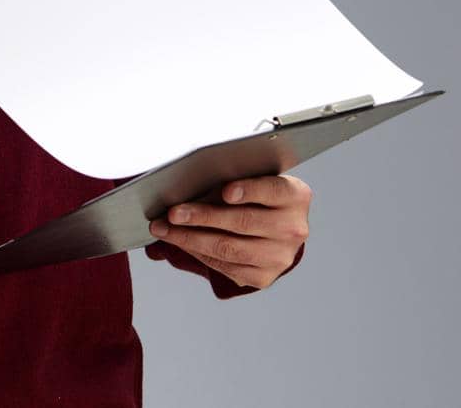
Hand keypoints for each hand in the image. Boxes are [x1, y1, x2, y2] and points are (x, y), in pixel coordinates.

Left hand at [148, 174, 311, 289]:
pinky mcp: (263, 277)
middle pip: (244, 222)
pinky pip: (225, 266)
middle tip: (174, 213)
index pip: (273, 190)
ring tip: (165, 229)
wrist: (274, 231)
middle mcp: (293, 228)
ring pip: (230, 248)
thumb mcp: (249, 182)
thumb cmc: (254, 198)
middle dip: (203, 217)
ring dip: (191, 238)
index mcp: (295, 196)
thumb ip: (226, 182)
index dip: (249, 190)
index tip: (225, 191)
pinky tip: (179, 242)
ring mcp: (281, 256)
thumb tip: (184, 190)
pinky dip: (197, 253)